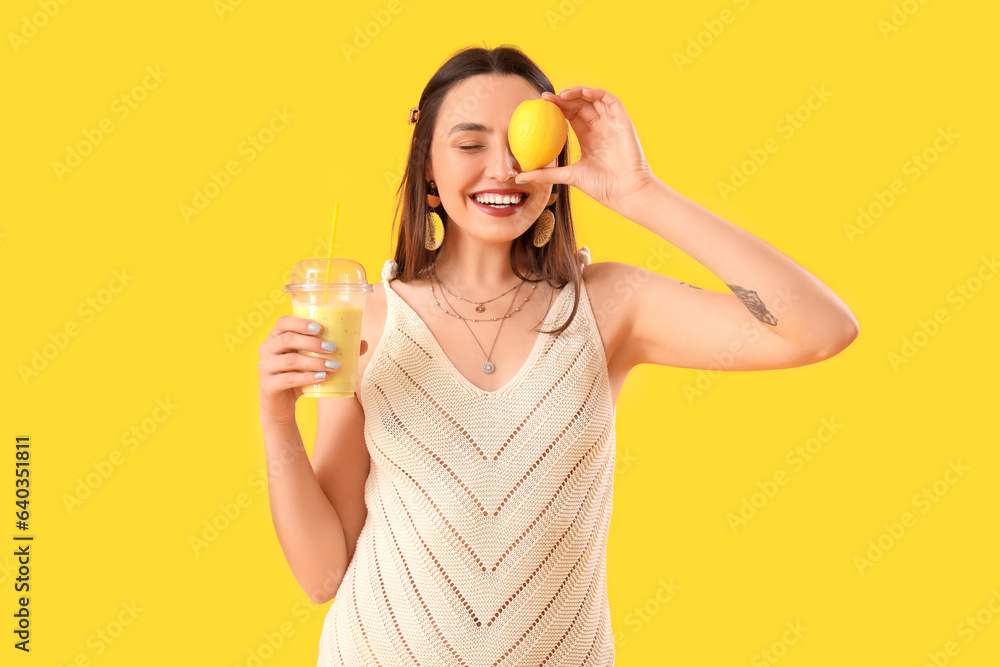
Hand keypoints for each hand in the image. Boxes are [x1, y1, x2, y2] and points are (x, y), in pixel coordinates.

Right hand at [258, 316, 365, 424]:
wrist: (280, 405)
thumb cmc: (298, 376)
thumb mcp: (312, 362)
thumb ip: (332, 351)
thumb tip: (362, 343)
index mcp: (276, 337)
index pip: (284, 322)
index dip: (301, 323)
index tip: (321, 328)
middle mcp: (267, 349)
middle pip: (288, 339)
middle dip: (313, 343)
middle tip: (333, 349)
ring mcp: (265, 367)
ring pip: (290, 360)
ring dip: (315, 362)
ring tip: (334, 366)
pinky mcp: (268, 385)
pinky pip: (288, 379)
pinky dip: (308, 378)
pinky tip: (323, 378)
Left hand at [516, 86, 658, 215]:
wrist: (626, 192)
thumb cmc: (601, 187)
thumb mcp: (568, 176)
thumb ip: (546, 174)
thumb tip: (519, 176)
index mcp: (588, 138)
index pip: (570, 116)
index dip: (556, 108)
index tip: (540, 104)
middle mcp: (600, 128)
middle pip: (580, 105)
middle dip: (563, 98)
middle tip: (546, 99)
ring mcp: (612, 124)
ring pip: (594, 99)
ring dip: (579, 93)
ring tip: (562, 94)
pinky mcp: (624, 122)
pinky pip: (611, 101)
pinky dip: (597, 94)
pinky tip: (583, 93)